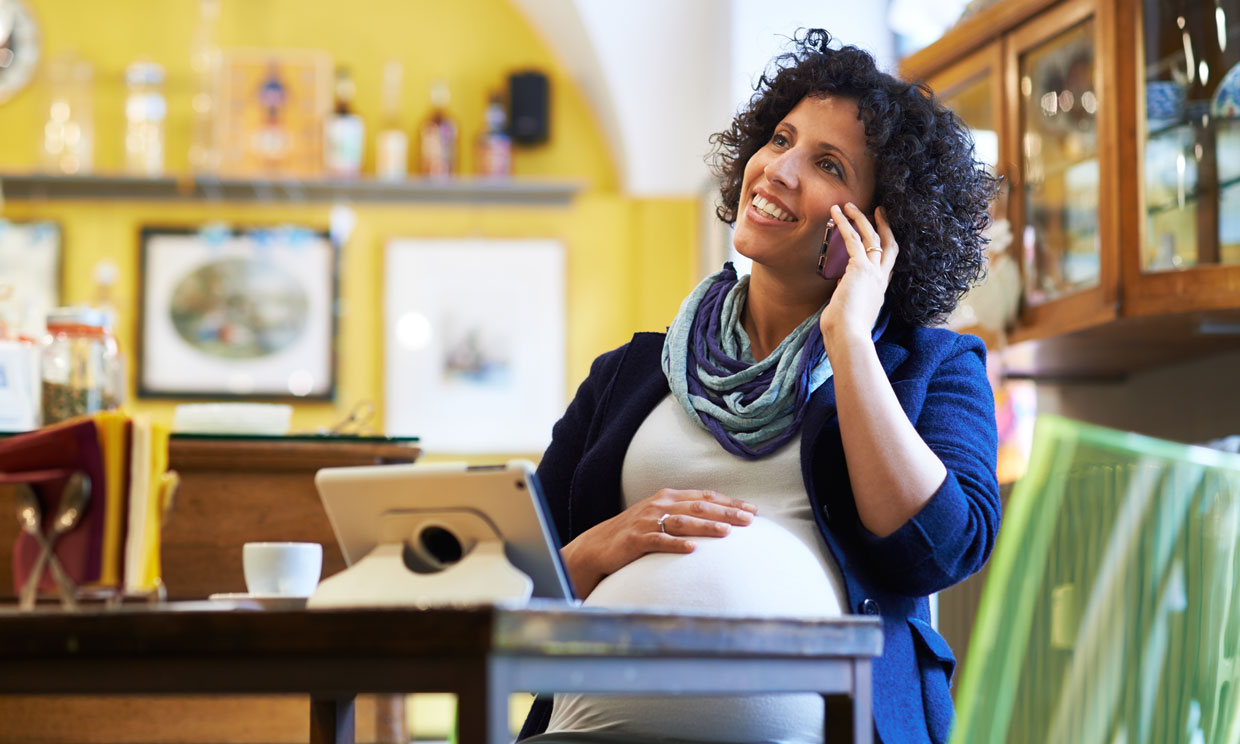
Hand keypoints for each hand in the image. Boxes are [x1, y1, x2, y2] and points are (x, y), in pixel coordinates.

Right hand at [561, 488, 756, 596]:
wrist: (598, 545)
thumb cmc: (634, 533)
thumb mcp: (659, 516)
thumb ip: (684, 514)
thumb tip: (718, 520)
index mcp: (668, 497)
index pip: (705, 496)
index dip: (730, 502)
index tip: (753, 510)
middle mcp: (659, 505)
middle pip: (699, 506)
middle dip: (726, 513)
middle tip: (750, 520)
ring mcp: (647, 521)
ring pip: (683, 521)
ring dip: (707, 526)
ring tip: (727, 533)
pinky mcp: (636, 540)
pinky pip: (659, 541)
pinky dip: (677, 544)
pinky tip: (693, 550)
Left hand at [819, 204, 898, 355]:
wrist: (849, 337)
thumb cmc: (844, 332)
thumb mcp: (850, 312)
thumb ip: (848, 299)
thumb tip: (840, 291)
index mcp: (880, 291)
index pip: (887, 265)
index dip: (885, 248)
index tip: (881, 236)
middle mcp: (881, 279)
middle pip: (889, 245)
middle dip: (884, 226)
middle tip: (878, 210)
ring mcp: (874, 272)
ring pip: (872, 237)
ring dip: (860, 218)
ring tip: (848, 204)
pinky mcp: (860, 268)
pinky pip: (853, 239)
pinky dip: (844, 223)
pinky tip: (836, 212)